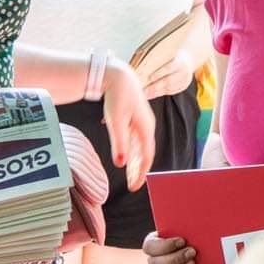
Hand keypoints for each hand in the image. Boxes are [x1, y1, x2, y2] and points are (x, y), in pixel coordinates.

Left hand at [99, 60, 157, 190]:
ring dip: (137, 162)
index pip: (147, 157)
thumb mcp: (115, 121)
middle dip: (140, 170)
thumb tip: (120, 163)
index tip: (134, 186)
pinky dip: (134, 152)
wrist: (118, 77)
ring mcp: (143, 123)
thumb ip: (119, 143)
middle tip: (132, 185)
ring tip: (131, 174)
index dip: (141, 173)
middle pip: (146, 154)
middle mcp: (148, 127)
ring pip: (142, 148)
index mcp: (146, 128)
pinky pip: (138, 141)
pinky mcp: (137, 119)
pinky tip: (128, 157)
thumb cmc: (117, 97)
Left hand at [141, 51, 195, 98]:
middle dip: (155, 87)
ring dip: (156, 93)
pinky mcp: (183, 86)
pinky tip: (150, 95)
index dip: (160, 73)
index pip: (169, 68)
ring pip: (170, 89)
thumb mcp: (168, 55)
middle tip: (144, 91)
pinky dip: (160, 94)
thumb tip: (141, 66)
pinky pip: (171, 92)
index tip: (149, 78)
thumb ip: (158, 59)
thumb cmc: (172, 56)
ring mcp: (185, 80)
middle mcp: (184, 72)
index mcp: (180, 62)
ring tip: (145, 95)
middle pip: (169, 81)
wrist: (187, 60)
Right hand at [143, 233, 195, 263]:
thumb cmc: (193, 237)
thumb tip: (195, 225)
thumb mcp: (189, 230)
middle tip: (192, 252)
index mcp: (153, 243)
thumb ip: (187, 229)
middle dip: (175, 258)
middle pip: (154, 263)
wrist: (198, 251)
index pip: (149, 246)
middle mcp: (152, 259)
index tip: (183, 241)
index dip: (165, 245)